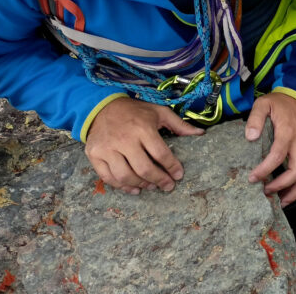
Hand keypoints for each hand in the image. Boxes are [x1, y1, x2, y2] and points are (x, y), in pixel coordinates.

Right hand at [84, 96, 203, 193]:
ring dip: (141, 185)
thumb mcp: (159, 112)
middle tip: (168, 186)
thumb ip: (179, 124)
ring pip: (126, 176)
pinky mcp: (95, 155)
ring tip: (152, 186)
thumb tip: (201, 134)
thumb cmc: (135, 111)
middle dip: (159, 180)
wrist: (102, 107)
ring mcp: (107, 149)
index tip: (179, 175)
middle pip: (144, 168)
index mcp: (142, 128)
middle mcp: (124, 139)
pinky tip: (134, 188)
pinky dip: (122, 186)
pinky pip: (108, 177)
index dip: (172, 167)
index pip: (161, 153)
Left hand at [245, 92, 295, 205]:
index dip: (265, 169)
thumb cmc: (279, 103)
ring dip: (295, 191)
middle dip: (282, 185)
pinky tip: (287, 193)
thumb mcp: (263, 104)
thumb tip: (250, 137)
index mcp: (287, 132)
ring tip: (280, 201)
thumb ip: (256, 118)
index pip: (278, 155)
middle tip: (266, 192)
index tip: (253, 178)